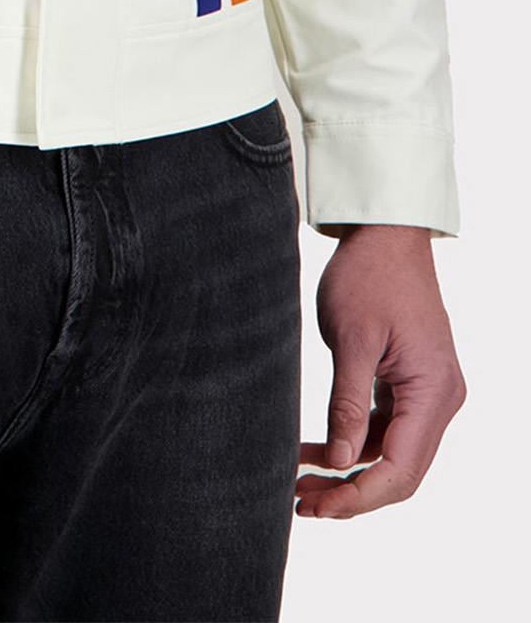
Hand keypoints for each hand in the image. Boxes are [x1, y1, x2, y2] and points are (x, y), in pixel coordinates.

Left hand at [296, 223, 464, 518]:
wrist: (386, 234)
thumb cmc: (368, 276)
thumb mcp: (350, 339)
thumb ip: (346, 404)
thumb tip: (337, 462)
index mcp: (433, 391)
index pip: (400, 469)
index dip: (357, 496)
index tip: (315, 506)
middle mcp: (441, 399)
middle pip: (400, 472)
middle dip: (351, 494)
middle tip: (300, 503)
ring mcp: (429, 393)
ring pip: (393, 455)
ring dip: (349, 473)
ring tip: (299, 485)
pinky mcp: (412, 384)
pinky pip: (388, 431)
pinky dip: (353, 445)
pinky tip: (314, 453)